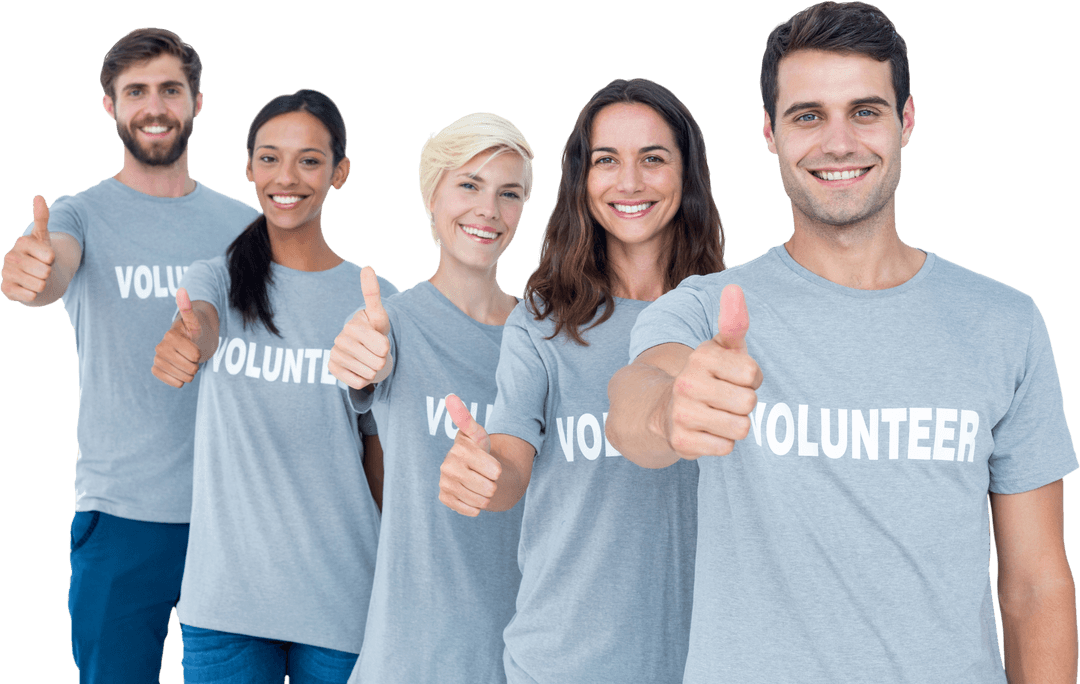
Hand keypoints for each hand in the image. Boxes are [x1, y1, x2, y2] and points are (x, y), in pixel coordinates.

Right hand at [1, 195, 54, 303]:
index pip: (50, 255)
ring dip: (42, 285)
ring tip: (36, 279)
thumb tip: (38, 197)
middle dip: (49, 273)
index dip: (53, 259)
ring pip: (40, 285)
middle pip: (45, 271)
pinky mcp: (6, 289)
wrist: (37, 279)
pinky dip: (34, 295)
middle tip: (42, 271)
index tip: (47, 257)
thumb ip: (42, 218)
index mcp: (21, 242)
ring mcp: (6, 273)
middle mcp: (10, 256)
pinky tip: (28, 289)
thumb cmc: (42, 257)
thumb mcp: (44, 238)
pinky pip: (30, 296)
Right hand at [152, 288, 202, 387]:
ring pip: (184, 378)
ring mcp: (157, 359)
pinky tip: (180, 370)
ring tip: (187, 361)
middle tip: (193, 355)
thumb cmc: (196, 331)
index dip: (200, 352)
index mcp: (170, 335)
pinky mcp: (156, 370)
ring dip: (190, 373)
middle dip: (196, 363)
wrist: (190, 342)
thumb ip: (188, 309)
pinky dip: (181, 380)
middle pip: (190, 368)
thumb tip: (182, 291)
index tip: (195, 344)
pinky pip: (175, 383)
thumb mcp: (196, 321)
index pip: (195, 355)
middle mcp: (160, 347)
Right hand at [329, 265, 391, 388]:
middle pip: (377, 363)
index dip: (387, 347)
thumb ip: (372, 293)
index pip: (383, 347)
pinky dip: (364, 380)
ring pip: (369, 374)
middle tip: (375, 352)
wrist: (363, 348)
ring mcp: (334, 354)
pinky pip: (358, 383)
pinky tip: (360, 368)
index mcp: (353, 326)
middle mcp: (340, 339)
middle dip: (381, 360)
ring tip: (368, 359)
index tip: (380, 341)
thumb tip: (367, 266)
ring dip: (373, 370)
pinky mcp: (332, 369)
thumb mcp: (379, 314)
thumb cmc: (374, 330)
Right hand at [439, 394, 501, 516]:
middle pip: (489, 488)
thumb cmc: (479, 449)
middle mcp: (448, 466)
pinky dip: (477, 506)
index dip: (497, 470)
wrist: (472, 469)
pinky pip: (470, 510)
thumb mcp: (478, 434)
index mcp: (460, 449)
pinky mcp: (445, 498)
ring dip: (486, 496)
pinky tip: (474, 497)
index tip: (493, 466)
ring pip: (481, 501)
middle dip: (493, 484)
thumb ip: (467, 418)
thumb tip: (450, 397)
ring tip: (481, 485)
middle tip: (487, 476)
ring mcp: (445, 483)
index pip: (494, 470)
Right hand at [664, 284, 762, 458]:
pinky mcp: (681, 442)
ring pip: (740, 428)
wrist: (667, 410)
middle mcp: (687, 383)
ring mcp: (682, 413)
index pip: (753, 376)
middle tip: (726, 399)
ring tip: (719, 415)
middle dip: (744, 404)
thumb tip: (734, 287)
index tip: (735, 379)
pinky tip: (708, 431)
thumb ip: (734, 321)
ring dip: (735, 425)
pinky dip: (722, 443)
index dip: (751, 381)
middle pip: (749, 403)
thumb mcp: (723, 349)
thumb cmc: (709, 376)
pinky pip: (726, 448)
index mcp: (701, 357)